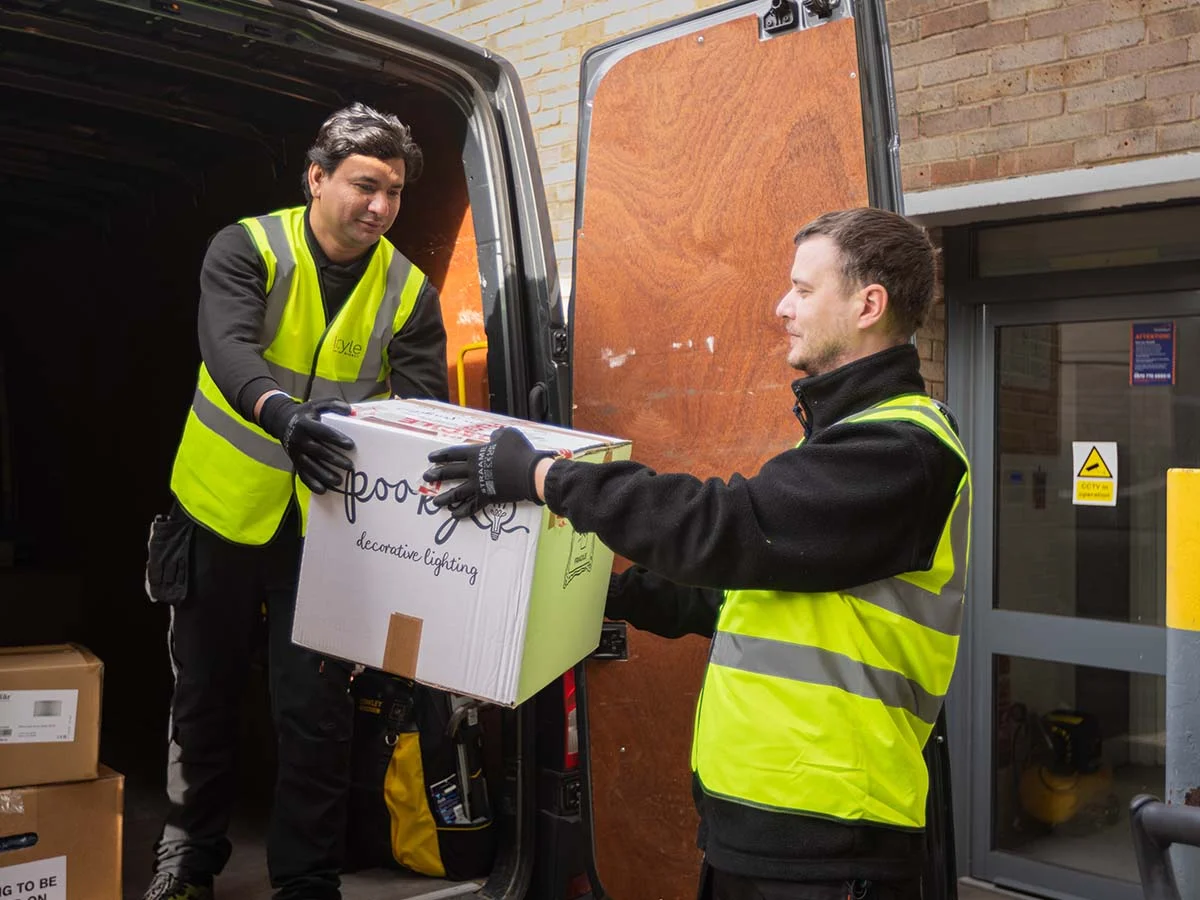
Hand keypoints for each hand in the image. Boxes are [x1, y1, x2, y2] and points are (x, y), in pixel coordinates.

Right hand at [258, 395, 354, 493]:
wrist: (282, 421)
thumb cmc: (306, 413)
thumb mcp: (318, 404)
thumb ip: (334, 404)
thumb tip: (350, 410)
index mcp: (305, 424)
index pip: (323, 432)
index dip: (336, 438)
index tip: (350, 445)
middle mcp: (299, 439)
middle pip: (318, 451)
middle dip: (334, 459)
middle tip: (350, 466)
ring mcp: (296, 452)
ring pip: (310, 466)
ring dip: (325, 475)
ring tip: (339, 481)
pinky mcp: (295, 461)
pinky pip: (302, 475)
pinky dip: (312, 484)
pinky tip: (323, 490)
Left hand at [423, 426, 554, 518]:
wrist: (530, 473)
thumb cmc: (520, 452)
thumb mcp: (508, 435)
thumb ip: (497, 435)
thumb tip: (493, 437)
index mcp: (476, 453)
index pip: (453, 454)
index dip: (441, 456)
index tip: (431, 458)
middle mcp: (473, 470)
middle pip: (450, 472)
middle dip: (437, 475)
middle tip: (426, 477)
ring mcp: (479, 485)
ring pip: (456, 493)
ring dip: (444, 497)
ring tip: (435, 502)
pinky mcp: (487, 498)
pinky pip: (472, 506)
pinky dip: (463, 511)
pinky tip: (455, 515)